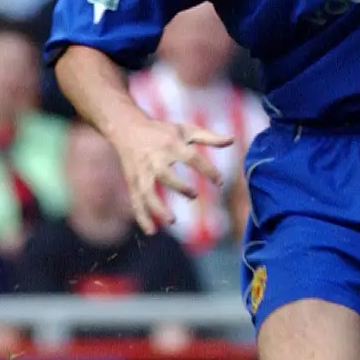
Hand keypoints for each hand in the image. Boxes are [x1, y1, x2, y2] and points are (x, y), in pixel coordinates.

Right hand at [105, 116, 230, 233]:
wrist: (126, 128)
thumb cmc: (162, 131)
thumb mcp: (186, 130)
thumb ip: (209, 137)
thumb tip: (233, 140)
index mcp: (171, 144)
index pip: (192, 158)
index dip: (207, 170)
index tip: (220, 182)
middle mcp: (155, 158)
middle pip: (165, 174)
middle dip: (179, 186)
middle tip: (194, 196)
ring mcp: (141, 171)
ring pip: (147, 192)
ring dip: (157, 208)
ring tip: (172, 221)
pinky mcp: (132, 181)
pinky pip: (135, 201)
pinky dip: (141, 217)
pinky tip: (151, 232)